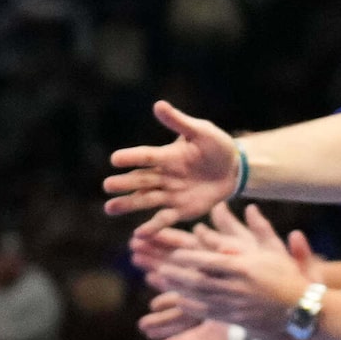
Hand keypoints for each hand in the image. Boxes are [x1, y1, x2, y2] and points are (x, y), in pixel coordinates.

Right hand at [105, 101, 238, 224]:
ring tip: (109, 208)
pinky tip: (139, 234)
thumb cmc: (216, 146)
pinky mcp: (181, 210)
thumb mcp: (201, 131)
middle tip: (107, 186)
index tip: (115, 159)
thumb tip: (158, 105)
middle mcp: (164, 175)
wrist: (233, 169)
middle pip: (141, 180)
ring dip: (128, 204)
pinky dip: (152, 227)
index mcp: (167, 156)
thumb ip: (179, 122)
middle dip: (124, 183)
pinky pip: (165, 219)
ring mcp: (171, 194)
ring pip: (145, 199)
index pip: (146, 156)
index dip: (131, 157)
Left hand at [150, 204, 308, 339]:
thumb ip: (260, 228)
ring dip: (179, 289)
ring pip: (200, 298)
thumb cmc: (288, 276)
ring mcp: (235, 306)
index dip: (191, 258)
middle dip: (178, 274)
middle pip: (200, 281)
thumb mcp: (275, 249)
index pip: (211, 261)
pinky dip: (192, 306)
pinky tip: (179, 300)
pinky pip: (208, 313)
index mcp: (245, 268)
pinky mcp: (235, 320)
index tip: (175, 253)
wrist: (301, 310)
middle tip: (159, 267)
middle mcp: (237, 287)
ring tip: (162, 280)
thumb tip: (250, 207)